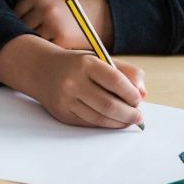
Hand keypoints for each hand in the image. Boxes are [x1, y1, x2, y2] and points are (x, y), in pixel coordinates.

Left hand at [14, 0, 113, 49]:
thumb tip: (7, 25)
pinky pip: (44, 50)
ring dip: (31, 47)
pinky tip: (47, 56)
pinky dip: (44, 54)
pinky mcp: (60, 40)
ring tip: (33, 52)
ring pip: (30, 41)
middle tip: (17, 46)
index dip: (14, 24)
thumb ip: (35, 10)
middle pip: (19, 28)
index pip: (16, 13)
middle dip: (20, 37)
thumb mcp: (55, 2)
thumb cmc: (75, 13)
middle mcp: (45, 9)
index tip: (14, 32)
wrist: (105, 19)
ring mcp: (52, 25)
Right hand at [19, 46, 145, 128]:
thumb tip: (142, 94)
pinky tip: (112, 121)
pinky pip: (89, 123)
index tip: (138, 99)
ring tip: (128, 120)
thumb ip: (126, 72)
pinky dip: (104, 124)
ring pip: (100, 118)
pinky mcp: (62, 113)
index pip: (116, 81)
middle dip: (129, 114)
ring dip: (119, 122)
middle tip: (138, 117)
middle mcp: (73, 82)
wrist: (41, 70)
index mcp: (86, 64)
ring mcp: (66, 99)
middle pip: (109, 105)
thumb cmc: (77, 65)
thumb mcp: (100, 59)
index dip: (132, 94)